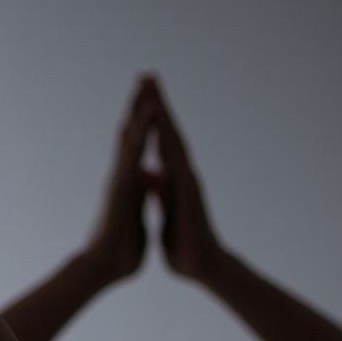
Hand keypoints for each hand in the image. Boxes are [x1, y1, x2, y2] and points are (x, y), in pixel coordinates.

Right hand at [83, 76, 156, 285]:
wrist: (103, 268)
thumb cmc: (119, 250)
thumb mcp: (137, 214)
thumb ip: (142, 194)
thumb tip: (148, 177)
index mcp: (128, 183)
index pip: (138, 146)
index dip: (145, 122)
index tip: (151, 99)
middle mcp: (122, 175)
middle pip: (131, 133)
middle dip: (138, 104)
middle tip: (144, 77)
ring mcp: (120, 178)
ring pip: (130, 137)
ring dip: (137, 109)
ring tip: (144, 83)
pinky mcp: (122, 185)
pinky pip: (133, 153)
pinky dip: (141, 132)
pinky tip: (147, 113)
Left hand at [154, 86, 228, 282]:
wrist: (199, 265)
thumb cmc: (183, 242)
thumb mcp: (166, 210)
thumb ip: (162, 190)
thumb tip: (156, 175)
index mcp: (172, 177)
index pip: (159, 140)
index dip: (150, 116)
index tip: (141, 92)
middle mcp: (181, 172)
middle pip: (168, 131)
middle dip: (157, 102)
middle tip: (148, 74)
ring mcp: (186, 179)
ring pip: (173, 139)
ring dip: (163, 114)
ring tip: (154, 88)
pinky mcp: (187, 191)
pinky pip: (176, 162)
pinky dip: (168, 144)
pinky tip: (162, 126)